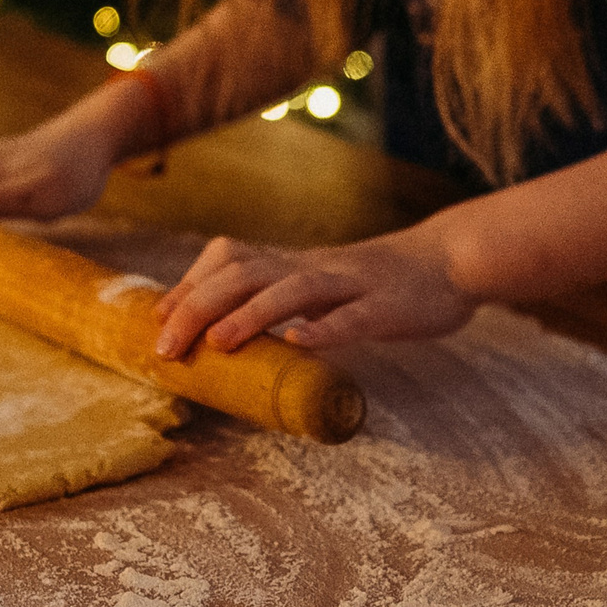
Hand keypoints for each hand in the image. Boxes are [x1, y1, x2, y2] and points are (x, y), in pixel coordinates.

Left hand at [152, 232, 475, 357]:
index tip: (155, 319)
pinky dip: (323, 328)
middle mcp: (315, 267)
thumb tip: (225, 330)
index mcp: (296, 264)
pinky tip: (298, 343)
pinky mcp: (387, 306)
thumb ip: (281, 300)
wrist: (451, 260)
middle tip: (165, 347)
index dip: (188, 286)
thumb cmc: (383, 283)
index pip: (229, 261)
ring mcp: (352, 284)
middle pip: (247, 272)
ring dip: (251, 314)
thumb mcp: (323, 284)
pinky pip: (352, 316)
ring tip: (218, 343)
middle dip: (200, 306)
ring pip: (294, 289)